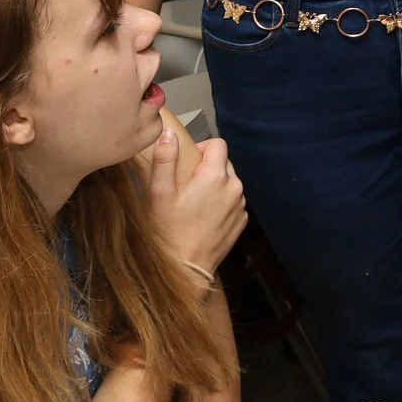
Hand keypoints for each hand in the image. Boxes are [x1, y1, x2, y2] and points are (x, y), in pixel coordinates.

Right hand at [146, 123, 245, 273]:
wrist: (186, 267)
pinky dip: (222, 202)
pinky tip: (204, 215)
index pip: (218, 144)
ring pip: (230, 182)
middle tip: (186, 182)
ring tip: (194, 200)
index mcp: (216, 176)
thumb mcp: (160, 192)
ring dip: (216, 184)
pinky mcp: (242, 221)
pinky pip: (234, 201)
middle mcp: (235, 187)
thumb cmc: (169, 230)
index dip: (202, 147)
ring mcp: (240, 205)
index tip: (187, 160)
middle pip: (225, 162)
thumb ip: (165, 159)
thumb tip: (169, 133)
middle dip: (207, 166)